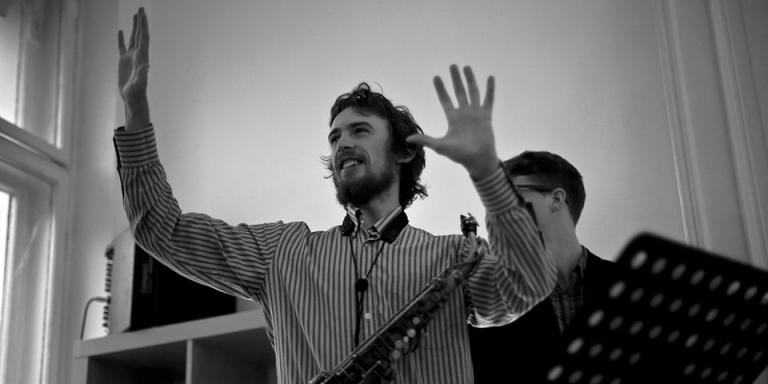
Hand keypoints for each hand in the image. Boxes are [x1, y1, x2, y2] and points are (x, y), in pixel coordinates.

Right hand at [118, 7, 150, 129]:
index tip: (143, 14)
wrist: (133, 98)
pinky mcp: (124, 61)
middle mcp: (138, 54)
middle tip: (141, 8)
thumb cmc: (137, 92)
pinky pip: (123, 46)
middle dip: (141, 22)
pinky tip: (121, 31)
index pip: (144, 37)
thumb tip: (147, 65)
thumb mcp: (140, 83)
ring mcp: (131, 57)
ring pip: (133, 38)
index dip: (143, 26)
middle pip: (140, 34)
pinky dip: (122, 38)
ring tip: (136, 15)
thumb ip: (143, 74)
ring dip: (134, 27)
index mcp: (142, 56)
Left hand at [407, 65, 498, 179]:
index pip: (445, 100)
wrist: (478, 160)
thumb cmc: (460, 155)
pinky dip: (490, 89)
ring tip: (467, 67)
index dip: (441, 89)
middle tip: (452, 65)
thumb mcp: (440, 146)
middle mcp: (464, 114)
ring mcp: (476, 114)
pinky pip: (488, 100)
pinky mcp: (486, 116)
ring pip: (473, 92)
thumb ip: (425, 140)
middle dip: (455, 79)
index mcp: (453, 118)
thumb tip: (407, 139)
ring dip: (470, 80)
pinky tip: (490, 77)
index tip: (436, 77)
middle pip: (459, 92)